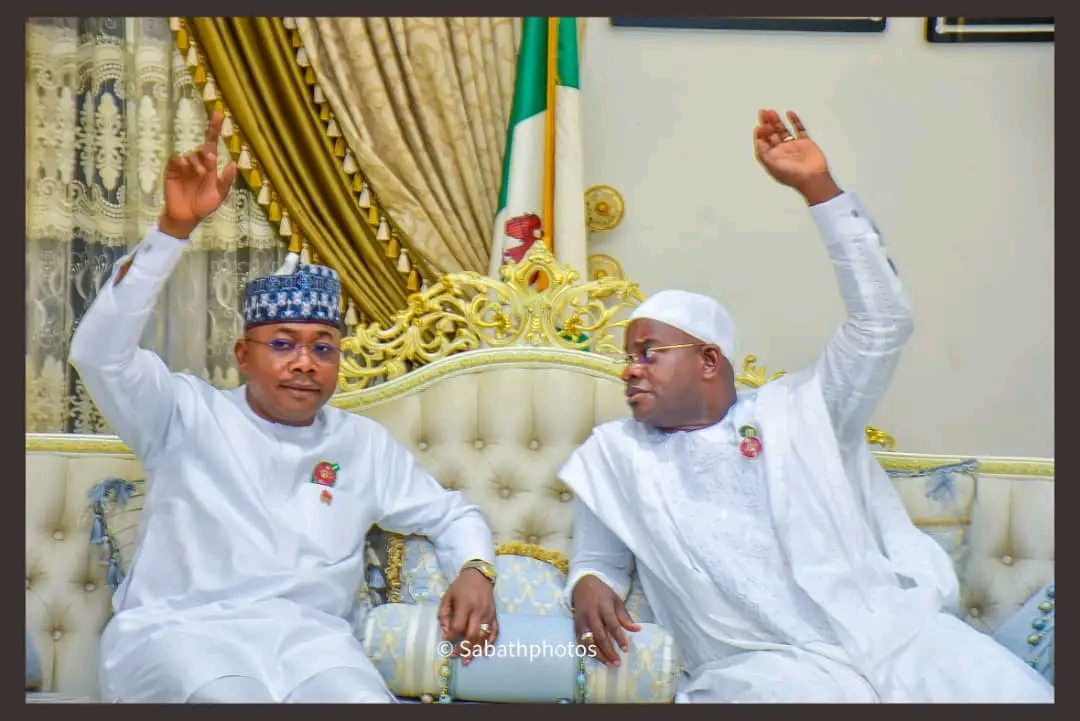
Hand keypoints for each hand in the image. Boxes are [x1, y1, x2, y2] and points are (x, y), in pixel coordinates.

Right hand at [159, 111, 236, 238]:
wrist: (187, 216)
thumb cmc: (204, 205)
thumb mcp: (219, 195)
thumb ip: (226, 181)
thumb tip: (234, 164)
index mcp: (209, 166)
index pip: (212, 143)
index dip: (214, 128)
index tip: (218, 113)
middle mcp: (197, 162)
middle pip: (201, 148)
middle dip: (206, 154)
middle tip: (209, 163)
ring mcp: (184, 165)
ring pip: (190, 153)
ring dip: (196, 161)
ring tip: (198, 174)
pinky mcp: (172, 170)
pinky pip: (176, 159)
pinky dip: (181, 160)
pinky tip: (184, 167)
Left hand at [437, 567, 497, 666]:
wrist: (479, 575)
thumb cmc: (460, 586)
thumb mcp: (447, 597)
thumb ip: (444, 614)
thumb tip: (445, 632)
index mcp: (466, 605)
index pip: (459, 627)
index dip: (451, 637)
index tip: (445, 641)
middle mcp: (479, 611)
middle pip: (472, 636)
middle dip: (463, 649)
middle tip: (454, 656)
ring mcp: (489, 614)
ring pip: (483, 637)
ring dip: (474, 650)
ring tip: (466, 660)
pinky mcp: (495, 615)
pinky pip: (494, 632)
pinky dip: (490, 643)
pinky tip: (484, 652)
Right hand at [572, 575, 639, 667]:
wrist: (582, 585)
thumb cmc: (602, 593)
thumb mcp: (616, 600)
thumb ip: (625, 616)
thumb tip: (637, 629)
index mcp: (603, 607)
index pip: (612, 625)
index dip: (619, 638)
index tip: (625, 649)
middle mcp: (591, 615)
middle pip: (600, 636)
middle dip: (609, 651)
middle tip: (617, 663)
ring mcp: (582, 622)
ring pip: (588, 642)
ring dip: (598, 655)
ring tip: (608, 664)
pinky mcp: (576, 627)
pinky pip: (581, 642)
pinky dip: (588, 652)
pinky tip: (597, 658)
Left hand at [753, 109, 839, 204]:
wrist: (811, 177)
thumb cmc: (791, 174)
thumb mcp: (770, 163)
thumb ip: (762, 150)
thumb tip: (758, 137)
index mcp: (772, 157)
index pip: (763, 141)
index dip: (760, 133)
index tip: (760, 125)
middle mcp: (782, 151)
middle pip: (772, 134)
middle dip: (767, 123)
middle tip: (763, 112)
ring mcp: (793, 146)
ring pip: (783, 130)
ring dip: (777, 121)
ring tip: (772, 112)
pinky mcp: (805, 143)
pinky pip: (799, 129)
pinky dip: (795, 121)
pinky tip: (790, 114)